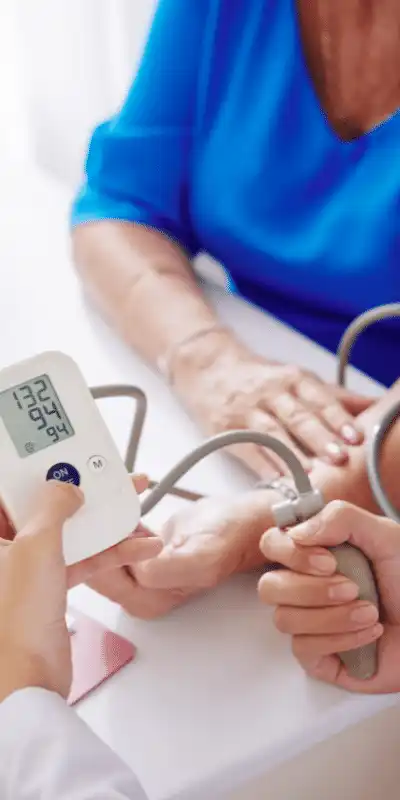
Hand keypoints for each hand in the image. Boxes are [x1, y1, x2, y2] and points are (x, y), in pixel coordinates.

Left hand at [0, 478, 161, 701]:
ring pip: (69, 531)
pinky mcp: (50, 586)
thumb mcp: (37, 545)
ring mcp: (27, 568)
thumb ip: (55, 506)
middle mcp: (4, 548)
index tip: (59, 453)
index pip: (8, 489)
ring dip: (104, 522)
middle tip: (106, 475)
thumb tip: (66, 487)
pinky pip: (83, 558)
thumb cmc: (16, 617)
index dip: (34, 469)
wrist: (29, 678)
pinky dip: (110, 553)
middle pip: (44, 506)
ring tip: (134, 505)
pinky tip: (139, 547)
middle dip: (80, 491)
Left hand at [86, 489, 275, 618]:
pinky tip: (122, 492)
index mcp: (146, 599)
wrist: (243, 522)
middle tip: (92, 496)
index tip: (90, 517)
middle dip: (91, 528)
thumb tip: (134, 567)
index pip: (99, 575)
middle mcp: (137, 589)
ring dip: (102, 516)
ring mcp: (137, 568)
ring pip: (103, 542)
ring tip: (107, 489)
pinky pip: (115, 530)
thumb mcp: (200, 557)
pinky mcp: (140, 548)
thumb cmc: (229, 539)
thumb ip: (164, 569)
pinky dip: (115, 511)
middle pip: (94, 560)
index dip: (92, 546)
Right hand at [173, 330, 371, 478]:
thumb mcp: (298, 379)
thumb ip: (335, 396)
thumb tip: (376, 407)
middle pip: (297, 416)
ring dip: (292, 456)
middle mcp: (271, 393)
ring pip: (272, 434)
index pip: (319, 398)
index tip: (355, 437)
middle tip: (339, 459)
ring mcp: (247, 412)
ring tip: (310, 475)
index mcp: (293, 379)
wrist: (209, 370)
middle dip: (318, 438)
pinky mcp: (227, 430)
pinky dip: (264, 468)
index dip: (337, 417)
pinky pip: (248, 451)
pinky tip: (278, 483)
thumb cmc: (263, 380)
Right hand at [258, 501, 399, 692]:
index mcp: (315, 553)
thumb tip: (298, 532)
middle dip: (311, 589)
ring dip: (332, 616)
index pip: (272, 545)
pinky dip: (340, 639)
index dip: (289, 553)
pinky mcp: (319, 657)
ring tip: (370, 612)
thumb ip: (341, 518)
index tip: (327, 559)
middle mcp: (306, 586)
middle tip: (352, 588)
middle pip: (269, 587)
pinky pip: (304, 649)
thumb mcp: (384, 535)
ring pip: (284, 620)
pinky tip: (369, 633)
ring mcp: (310, 623)